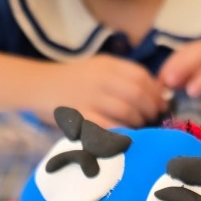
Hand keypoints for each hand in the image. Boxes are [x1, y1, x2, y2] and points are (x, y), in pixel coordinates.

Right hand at [35, 55, 167, 128]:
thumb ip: (124, 77)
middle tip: (152, 119)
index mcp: (108, 65)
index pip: (141, 76)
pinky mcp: (82, 117)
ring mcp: (91, 98)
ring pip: (127, 111)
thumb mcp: (99, 68)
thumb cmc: (74, 81)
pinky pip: (109, 126)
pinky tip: (125, 135)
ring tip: (139, 127)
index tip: (161, 104)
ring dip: (138, 122)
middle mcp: (101, 79)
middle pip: (138, 94)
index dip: (156, 93)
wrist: (40, 86)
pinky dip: (122, 132)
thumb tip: (157, 93)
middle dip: (151, 110)